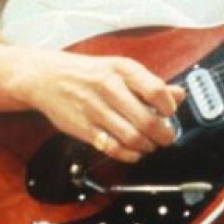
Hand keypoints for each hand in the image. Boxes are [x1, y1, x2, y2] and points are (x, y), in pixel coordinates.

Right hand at [9, 48, 184, 163]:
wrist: (45, 77)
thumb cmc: (85, 73)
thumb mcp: (118, 68)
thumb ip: (149, 83)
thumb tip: (179, 95)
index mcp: (121, 69)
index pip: (156, 91)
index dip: (169, 107)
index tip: (169, 113)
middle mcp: (108, 87)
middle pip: (147, 120)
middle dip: (163, 134)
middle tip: (165, 137)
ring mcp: (95, 109)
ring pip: (132, 138)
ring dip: (147, 146)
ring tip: (149, 144)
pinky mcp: (84, 128)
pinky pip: (113, 148)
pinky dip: (129, 155)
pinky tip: (132, 151)